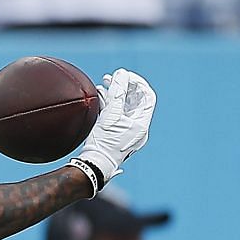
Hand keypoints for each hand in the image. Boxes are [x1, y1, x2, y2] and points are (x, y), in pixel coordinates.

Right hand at [72, 68, 156, 190]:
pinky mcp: (115, 135)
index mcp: (142, 124)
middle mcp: (137, 129)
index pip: (146, 96)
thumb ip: (117, 92)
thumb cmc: (104, 143)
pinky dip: (109, 105)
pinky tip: (100, 98)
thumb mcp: (111, 114)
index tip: (124, 76)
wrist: (93, 165)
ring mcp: (126, 132)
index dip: (137, 83)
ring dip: (114, 95)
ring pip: (123, 107)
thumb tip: (121, 73)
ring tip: (103, 85)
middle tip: (111, 78)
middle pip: (134, 101)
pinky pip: (116, 116)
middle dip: (123, 87)